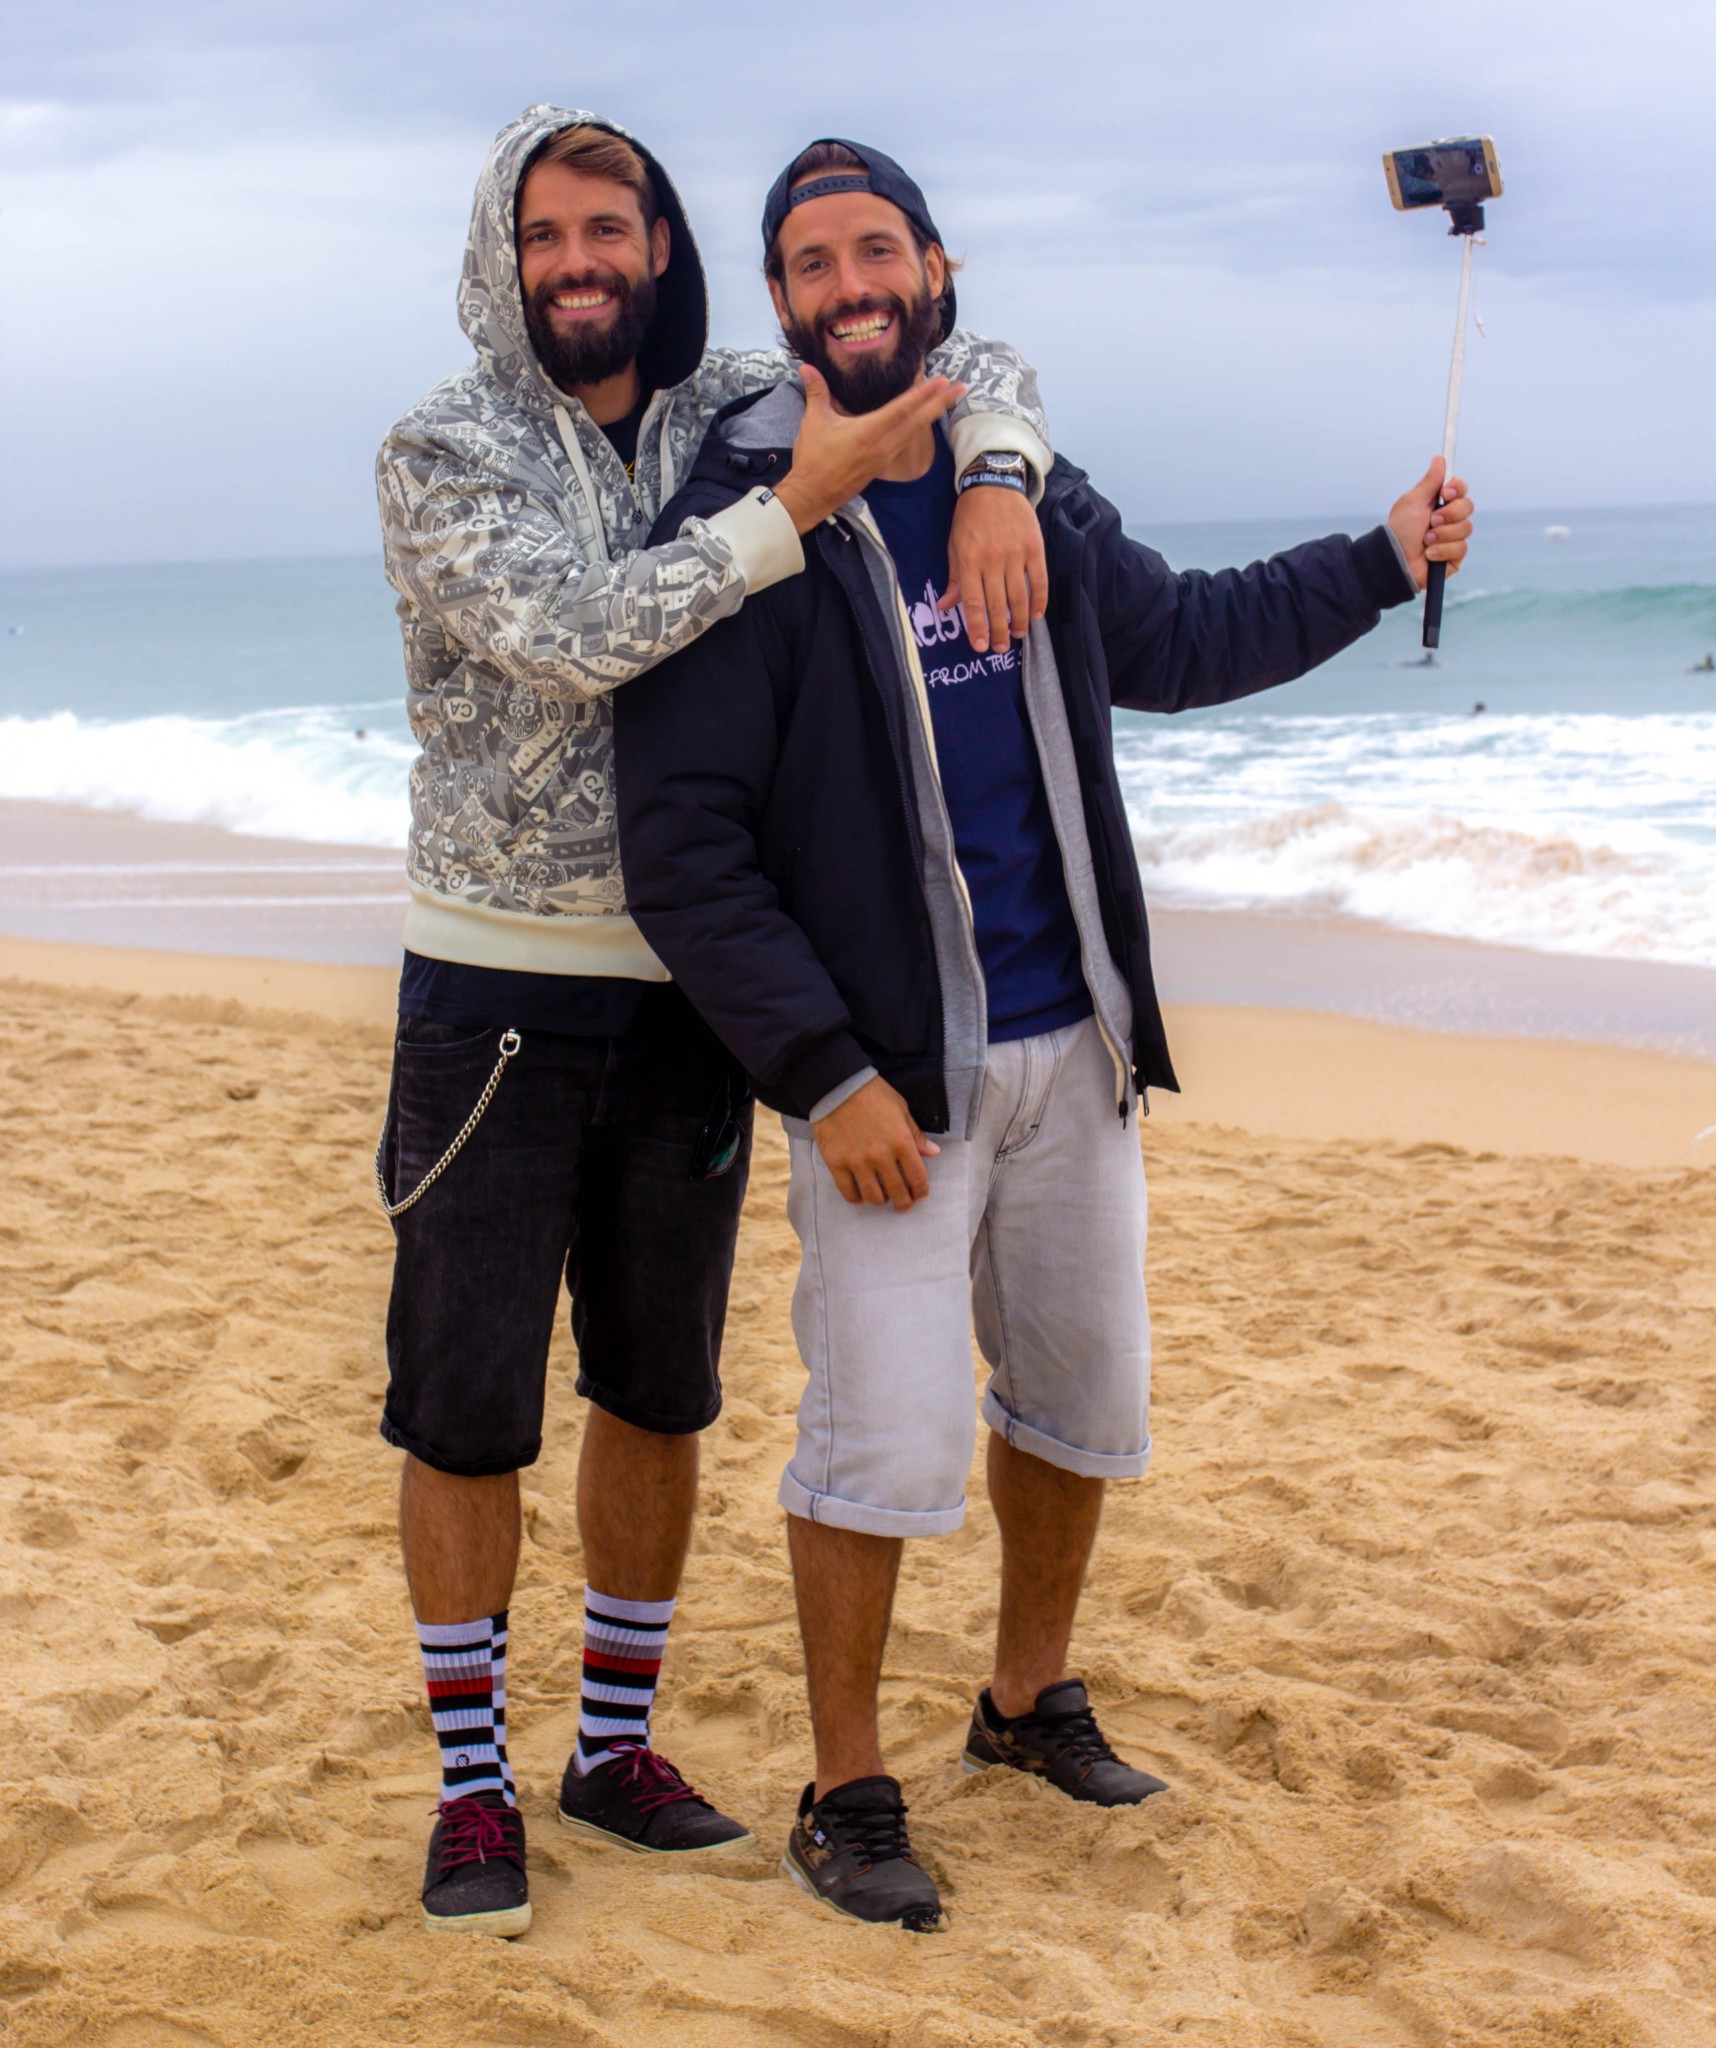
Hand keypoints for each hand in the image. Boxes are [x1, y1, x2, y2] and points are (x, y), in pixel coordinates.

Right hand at [773, 365, 964, 535]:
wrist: (812, 495)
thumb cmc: (813, 459)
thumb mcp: (814, 422)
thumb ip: (816, 392)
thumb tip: (806, 366)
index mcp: (869, 432)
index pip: (903, 409)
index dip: (924, 393)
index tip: (942, 381)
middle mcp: (883, 446)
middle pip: (918, 421)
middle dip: (940, 403)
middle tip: (961, 388)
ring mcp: (885, 458)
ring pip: (915, 433)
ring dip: (932, 416)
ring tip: (948, 401)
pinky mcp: (882, 466)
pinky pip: (905, 443)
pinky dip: (917, 429)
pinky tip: (923, 421)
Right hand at [813, 1074, 940, 1209]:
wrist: (837, 1085)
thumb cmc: (873, 1094)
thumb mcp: (901, 1109)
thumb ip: (916, 1135)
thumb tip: (934, 1153)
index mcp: (901, 1142)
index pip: (917, 1178)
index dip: (921, 1191)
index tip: (920, 1194)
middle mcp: (881, 1156)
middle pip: (897, 1193)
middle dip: (904, 1202)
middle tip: (903, 1203)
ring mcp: (857, 1162)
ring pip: (873, 1196)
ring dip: (881, 1200)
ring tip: (881, 1196)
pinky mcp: (836, 1163)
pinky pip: (848, 1191)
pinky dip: (856, 1198)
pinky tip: (860, 1195)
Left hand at [942, 481, 1047, 654]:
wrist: (995, 485)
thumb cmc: (970, 518)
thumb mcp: (954, 545)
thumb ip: (954, 578)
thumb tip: (945, 606)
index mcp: (969, 560)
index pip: (973, 602)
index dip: (977, 627)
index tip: (980, 646)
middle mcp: (993, 559)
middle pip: (997, 604)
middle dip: (999, 631)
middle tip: (999, 648)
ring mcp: (1016, 553)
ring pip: (1020, 596)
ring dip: (1018, 620)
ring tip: (1017, 635)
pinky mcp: (1035, 547)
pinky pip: (1039, 580)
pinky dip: (1039, 600)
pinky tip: (1036, 615)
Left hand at [1388, 456, 1474, 589]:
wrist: (1394, 560)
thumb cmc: (1399, 530)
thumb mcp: (1412, 502)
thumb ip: (1429, 481)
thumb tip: (1439, 458)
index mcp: (1439, 503)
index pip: (1461, 489)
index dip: (1457, 489)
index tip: (1445, 492)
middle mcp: (1449, 519)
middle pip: (1468, 506)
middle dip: (1449, 514)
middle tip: (1432, 521)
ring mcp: (1453, 537)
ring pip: (1466, 528)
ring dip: (1442, 534)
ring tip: (1425, 540)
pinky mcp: (1454, 556)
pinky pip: (1460, 548)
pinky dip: (1442, 550)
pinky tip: (1428, 554)